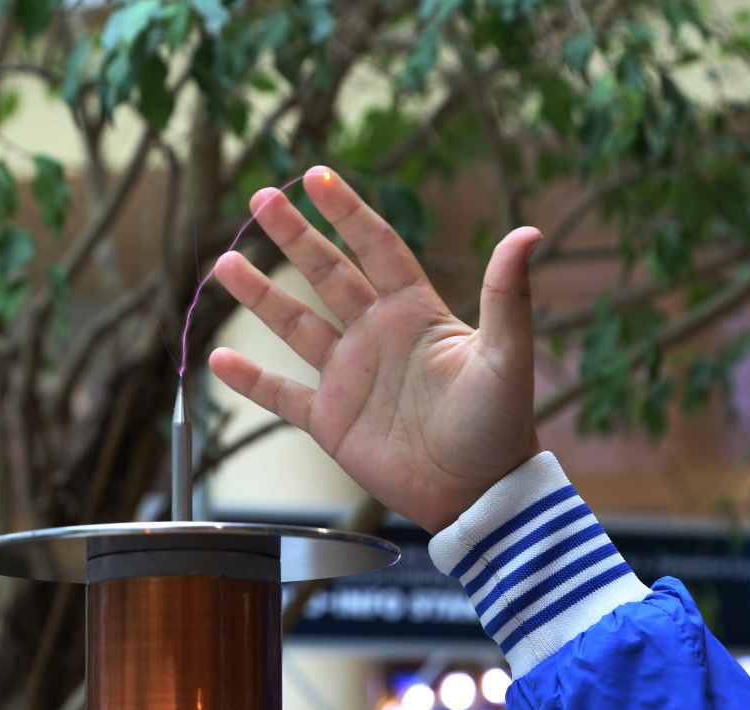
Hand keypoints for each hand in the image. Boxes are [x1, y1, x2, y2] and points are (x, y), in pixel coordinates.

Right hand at [209, 166, 542, 533]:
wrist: (479, 494)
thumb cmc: (501, 425)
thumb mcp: (507, 357)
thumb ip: (508, 295)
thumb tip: (529, 232)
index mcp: (415, 312)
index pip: (376, 247)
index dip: (347, 211)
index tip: (317, 176)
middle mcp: (375, 335)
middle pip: (325, 273)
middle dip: (293, 235)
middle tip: (260, 199)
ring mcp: (349, 376)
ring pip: (294, 325)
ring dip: (260, 295)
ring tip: (225, 263)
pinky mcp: (331, 420)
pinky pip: (282, 394)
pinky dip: (250, 380)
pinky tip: (220, 357)